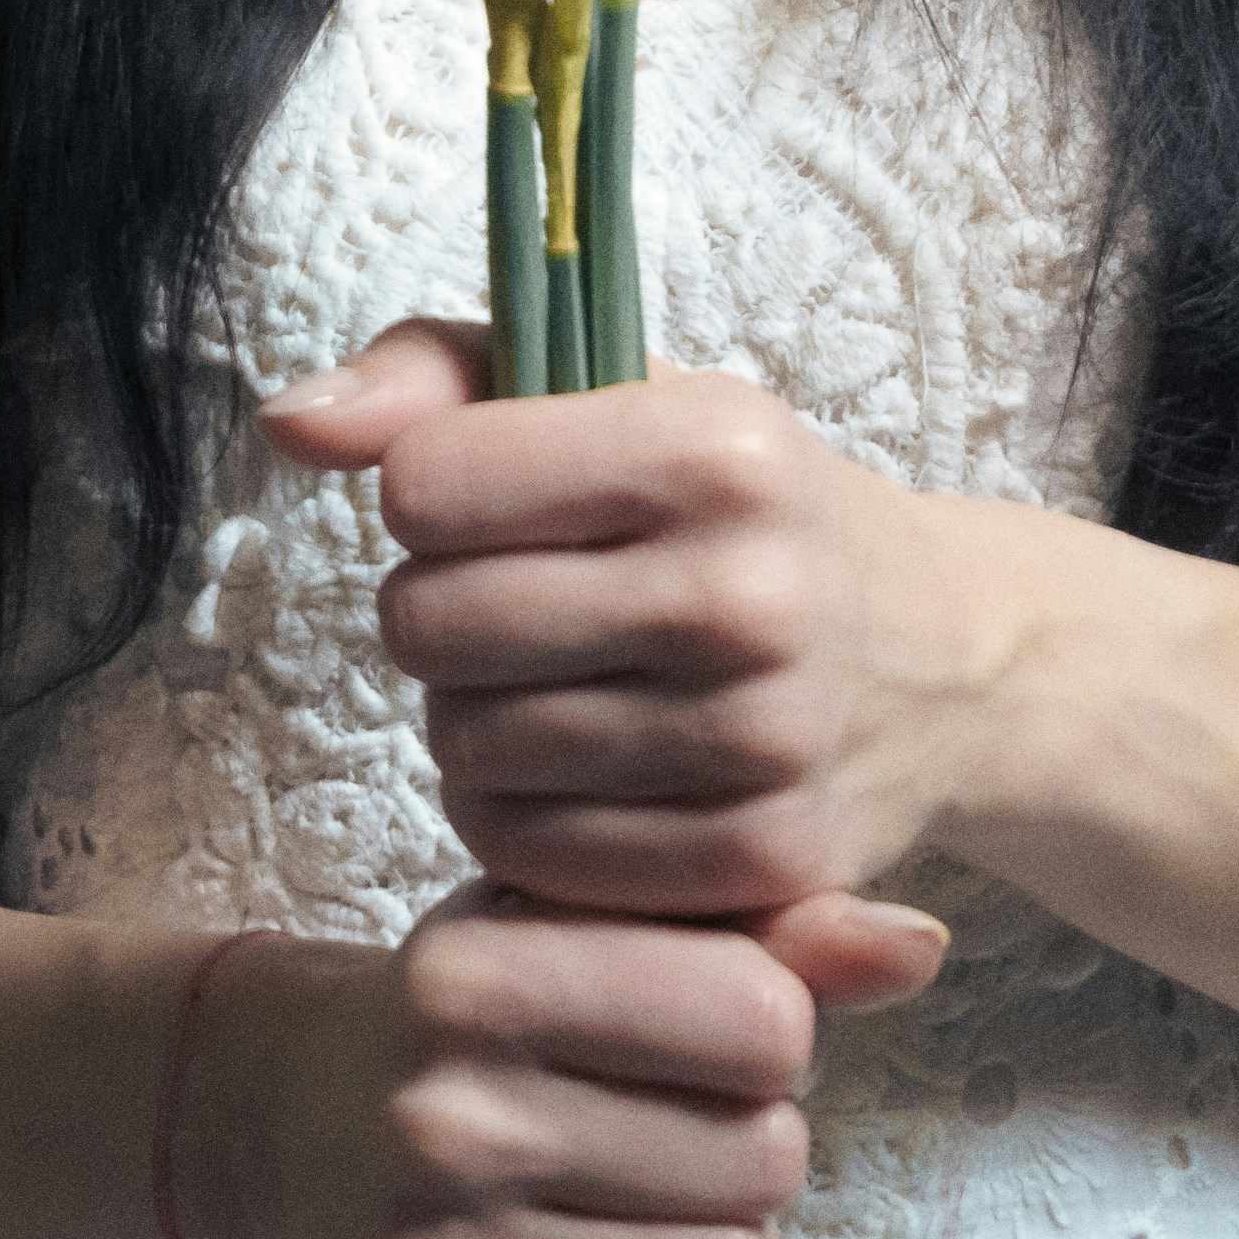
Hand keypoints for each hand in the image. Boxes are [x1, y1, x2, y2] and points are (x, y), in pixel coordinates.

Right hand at [181, 882, 943, 1238]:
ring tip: (662, 1199)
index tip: (713, 1029)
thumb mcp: (586, 929)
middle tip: (684, 1124)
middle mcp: (445, 1121)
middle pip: (764, 1160)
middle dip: (755, 1140)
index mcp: (478, 979)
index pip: (763, 1021)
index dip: (773, 1028)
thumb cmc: (475, 1012)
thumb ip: (762, 934)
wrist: (287, 1126)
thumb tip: (918, 943)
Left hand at [265, 319, 1021, 925]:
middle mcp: (744, 594)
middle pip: (427, 627)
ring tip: (560, 687)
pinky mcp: (762, 862)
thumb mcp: (627, 395)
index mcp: (714, 449)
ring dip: (476, 723)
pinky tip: (587, 772)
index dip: (434, 497)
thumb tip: (290, 419)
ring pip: (463, 751)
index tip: (502, 506)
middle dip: (442, 616)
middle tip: (523, 609)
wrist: (948, 661)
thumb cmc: (747, 514)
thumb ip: (440, 377)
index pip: (426, 487)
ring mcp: (759, 742)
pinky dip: (526, 819)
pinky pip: (528, 857)